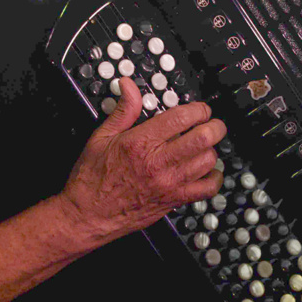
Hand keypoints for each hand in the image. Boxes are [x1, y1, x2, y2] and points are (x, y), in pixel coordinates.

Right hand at [59, 77, 224, 243]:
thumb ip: (124, 110)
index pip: (182, 118)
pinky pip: (206, 189)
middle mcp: (158, 163)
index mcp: (141, 142)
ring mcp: (168, 184)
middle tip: (211, 123)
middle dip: (214, 126)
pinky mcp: (173, 201)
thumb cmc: (91, 178)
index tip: (200, 109)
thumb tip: (129, 86)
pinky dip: (213, 178)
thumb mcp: (101, 137)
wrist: (87, 215)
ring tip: (205, 145)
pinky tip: (207, 171)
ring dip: (211, 149)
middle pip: (203, 138)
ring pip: (208, 161)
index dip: (198, 109)